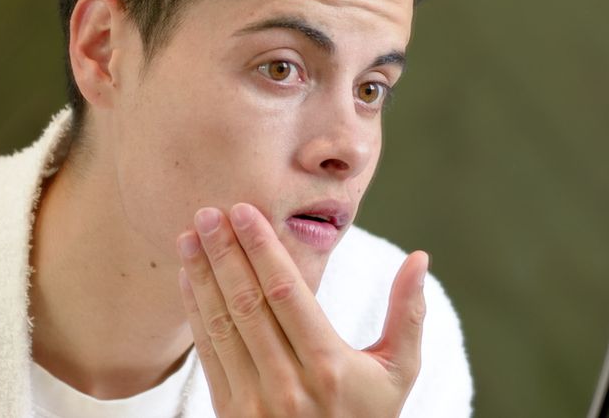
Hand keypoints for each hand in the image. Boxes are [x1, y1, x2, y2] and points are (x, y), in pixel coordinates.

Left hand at [176, 203, 427, 416]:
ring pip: (221, 326)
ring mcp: (254, 402)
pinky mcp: (230, 414)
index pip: (286, 294)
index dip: (262, 249)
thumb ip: (408, 314)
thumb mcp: (399, 372)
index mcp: (329, 366)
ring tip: (190, 237)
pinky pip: (208, 355)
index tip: (244, 212)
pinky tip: (188, 281)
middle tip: (208, 211)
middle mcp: (287, 384)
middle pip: (248, 304)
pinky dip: (195, 313)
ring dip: (202, 277)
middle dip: (225, 253)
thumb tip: (419, 258)